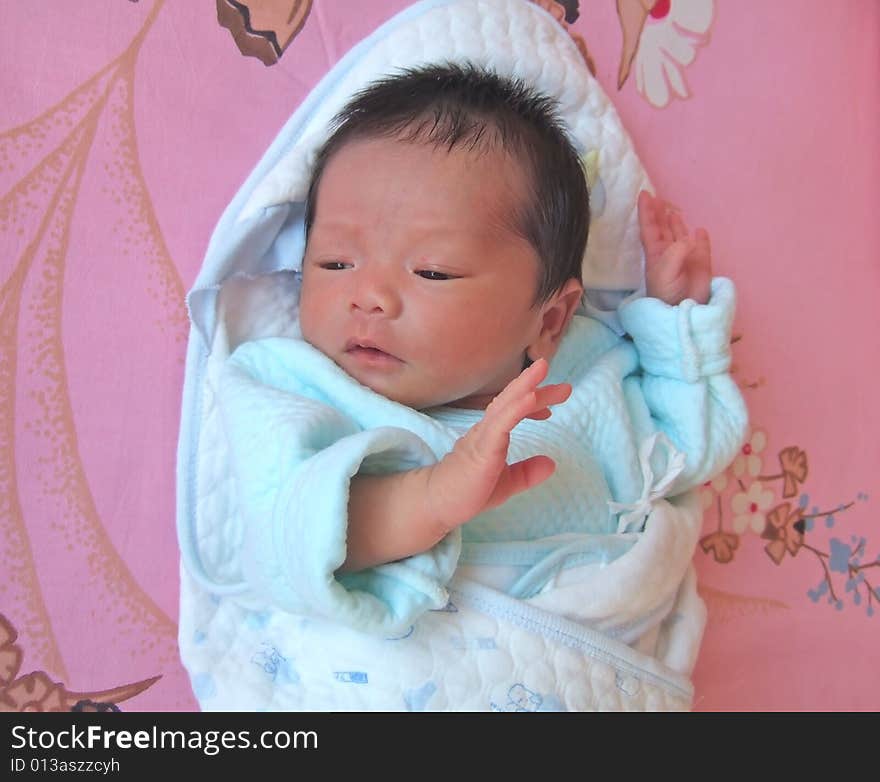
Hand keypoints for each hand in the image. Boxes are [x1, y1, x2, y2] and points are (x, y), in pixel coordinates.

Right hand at [425, 358, 569, 533]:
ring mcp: (482, 437)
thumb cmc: (466, 493)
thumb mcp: (505, 483)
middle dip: (536, 388)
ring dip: (525, 386)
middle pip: (512, 401)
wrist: (438, 505)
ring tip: (542, 369)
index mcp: (490, 436)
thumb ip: (526, 473)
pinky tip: (530, 397)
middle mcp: (485, 430)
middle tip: (565, 386)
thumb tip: (551, 463)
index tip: (552, 407)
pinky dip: (516, 408)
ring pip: (504, 404)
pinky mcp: (480, 448)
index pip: (513, 411)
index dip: (533, 404)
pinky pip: (500, 423)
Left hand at [638, 190, 711, 304]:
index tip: (644, 195)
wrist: (683, 312)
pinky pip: (702, 245)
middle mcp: (669, 252)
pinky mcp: (702, 263)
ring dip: (677, 223)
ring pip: (681, 234)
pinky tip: (699, 230)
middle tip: (657, 197)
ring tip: (674, 210)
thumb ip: (676, 253)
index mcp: (655, 254)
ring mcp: (686, 257)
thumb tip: (690, 237)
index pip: (649, 229)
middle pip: (664, 228)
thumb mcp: (665, 273)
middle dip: (660, 213)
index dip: (646, 212)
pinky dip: (701, 238)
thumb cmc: (667, 295)